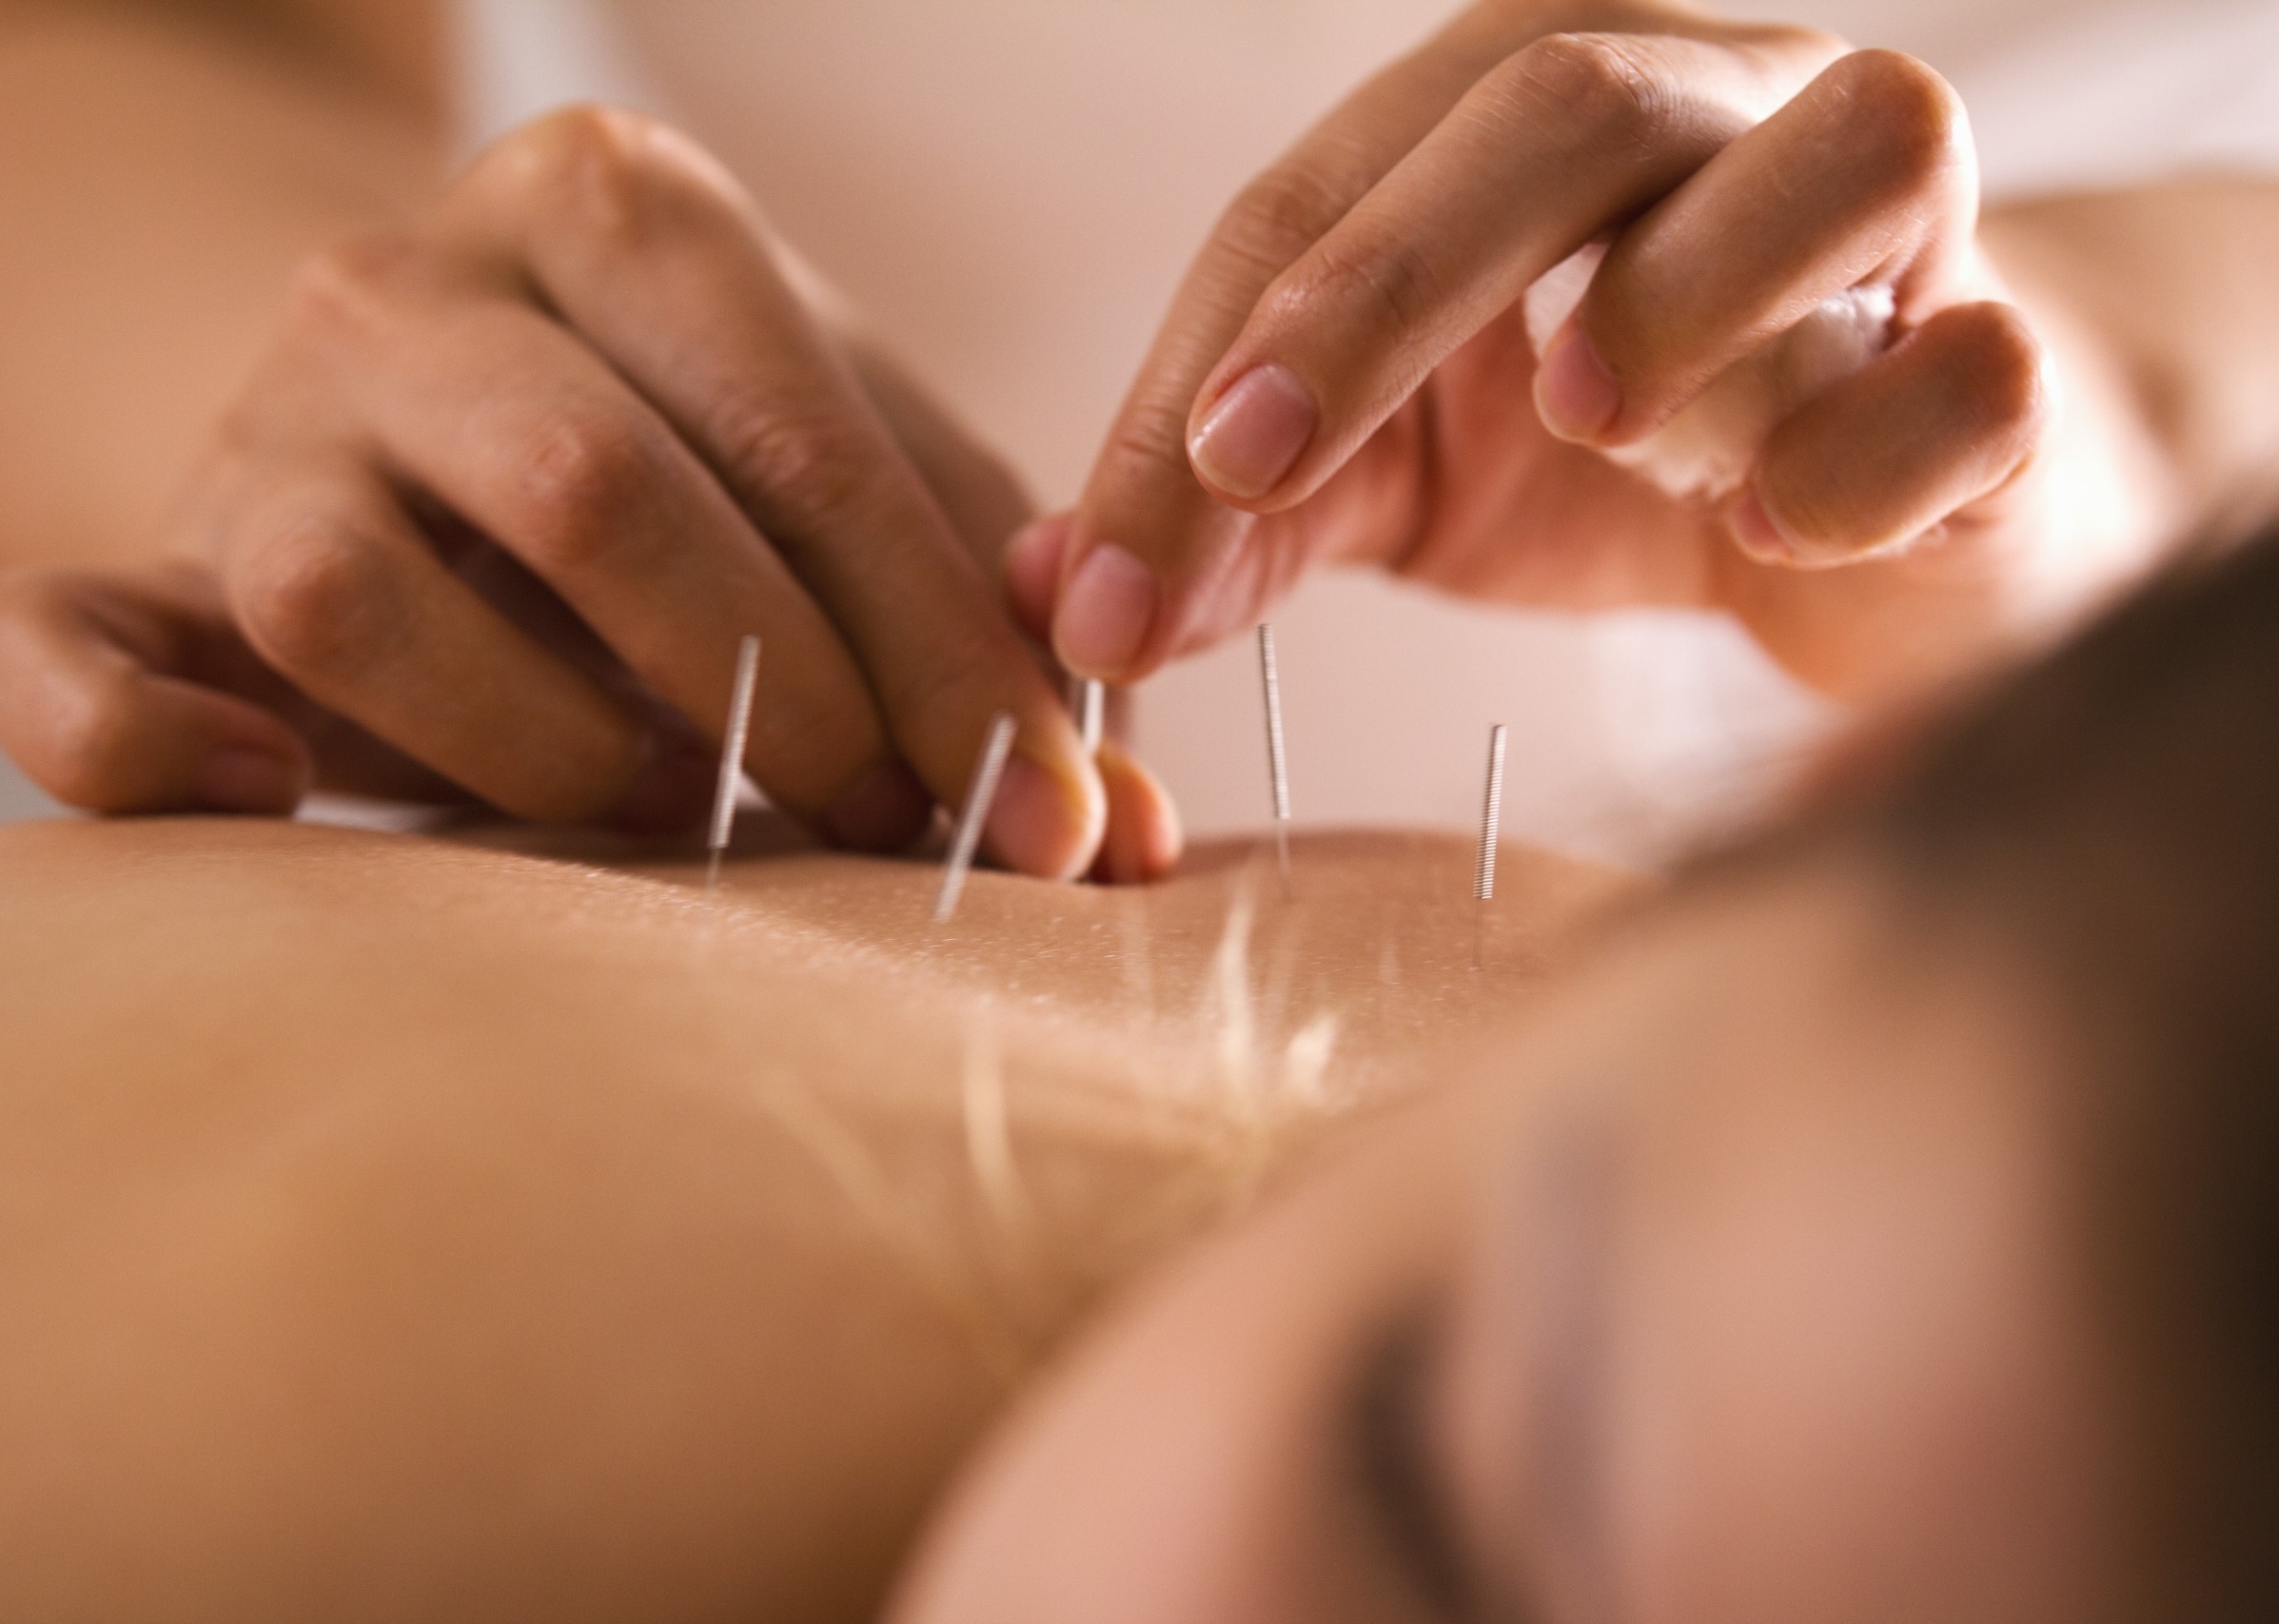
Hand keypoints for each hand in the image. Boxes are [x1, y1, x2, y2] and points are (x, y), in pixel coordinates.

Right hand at [0, 107, 1180, 880]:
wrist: (440, 406)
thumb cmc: (704, 461)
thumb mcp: (859, 480)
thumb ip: (988, 620)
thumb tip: (1136, 831)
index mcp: (620, 211)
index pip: (802, 440)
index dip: (947, 653)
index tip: (1062, 821)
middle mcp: (410, 283)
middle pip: (589, 494)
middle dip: (778, 696)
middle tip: (891, 834)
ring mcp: (252, 420)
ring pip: (347, 588)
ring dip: (541, 751)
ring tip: (669, 823)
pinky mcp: (135, 559)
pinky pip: (52, 642)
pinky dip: (133, 743)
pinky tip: (267, 803)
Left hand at [1020, 0, 2165, 701]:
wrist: (1894, 529)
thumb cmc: (1629, 470)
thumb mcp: (1401, 488)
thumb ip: (1244, 523)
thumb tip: (1052, 594)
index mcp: (1529, 123)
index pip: (1323, 197)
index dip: (1199, 376)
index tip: (1115, 576)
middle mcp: (1723, 113)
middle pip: (1559, 101)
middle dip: (1381, 280)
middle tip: (1256, 460)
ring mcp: (1901, 226)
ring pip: (1840, 143)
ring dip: (1687, 279)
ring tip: (1588, 419)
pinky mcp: (2014, 371)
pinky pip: (1976, 369)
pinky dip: (1872, 442)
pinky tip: (1781, 530)